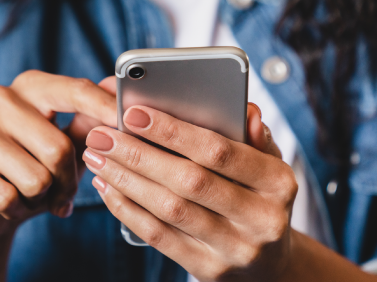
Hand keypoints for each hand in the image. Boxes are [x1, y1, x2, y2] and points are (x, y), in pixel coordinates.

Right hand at [0, 72, 116, 247]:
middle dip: (68, 181)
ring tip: (32, 196)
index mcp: (31, 86)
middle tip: (63, 194)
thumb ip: (92, 121)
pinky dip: (16, 209)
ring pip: (34, 178)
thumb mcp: (69, 146)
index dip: (104, 109)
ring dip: (41, 198)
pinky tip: (9, 204)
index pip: (74, 91)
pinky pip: (5, 196)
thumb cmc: (35, 170)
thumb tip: (119, 91)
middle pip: (58, 147)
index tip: (127, 122)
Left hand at [81, 103, 298, 281]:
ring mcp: (235, 249)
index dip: (174, 132)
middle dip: (139, 155)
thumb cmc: (260, 199)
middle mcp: (262, 218)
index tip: (134, 113)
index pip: (220, 151)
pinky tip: (109, 188)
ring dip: (126, 181)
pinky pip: (160, 237)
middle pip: (189, 181)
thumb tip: (246, 110)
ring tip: (98, 158)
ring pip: (170, 210)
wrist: (270, 266)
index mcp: (278, 183)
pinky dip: (128, 210)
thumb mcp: (269, 165)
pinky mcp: (209, 269)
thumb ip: (253, 136)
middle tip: (102, 136)